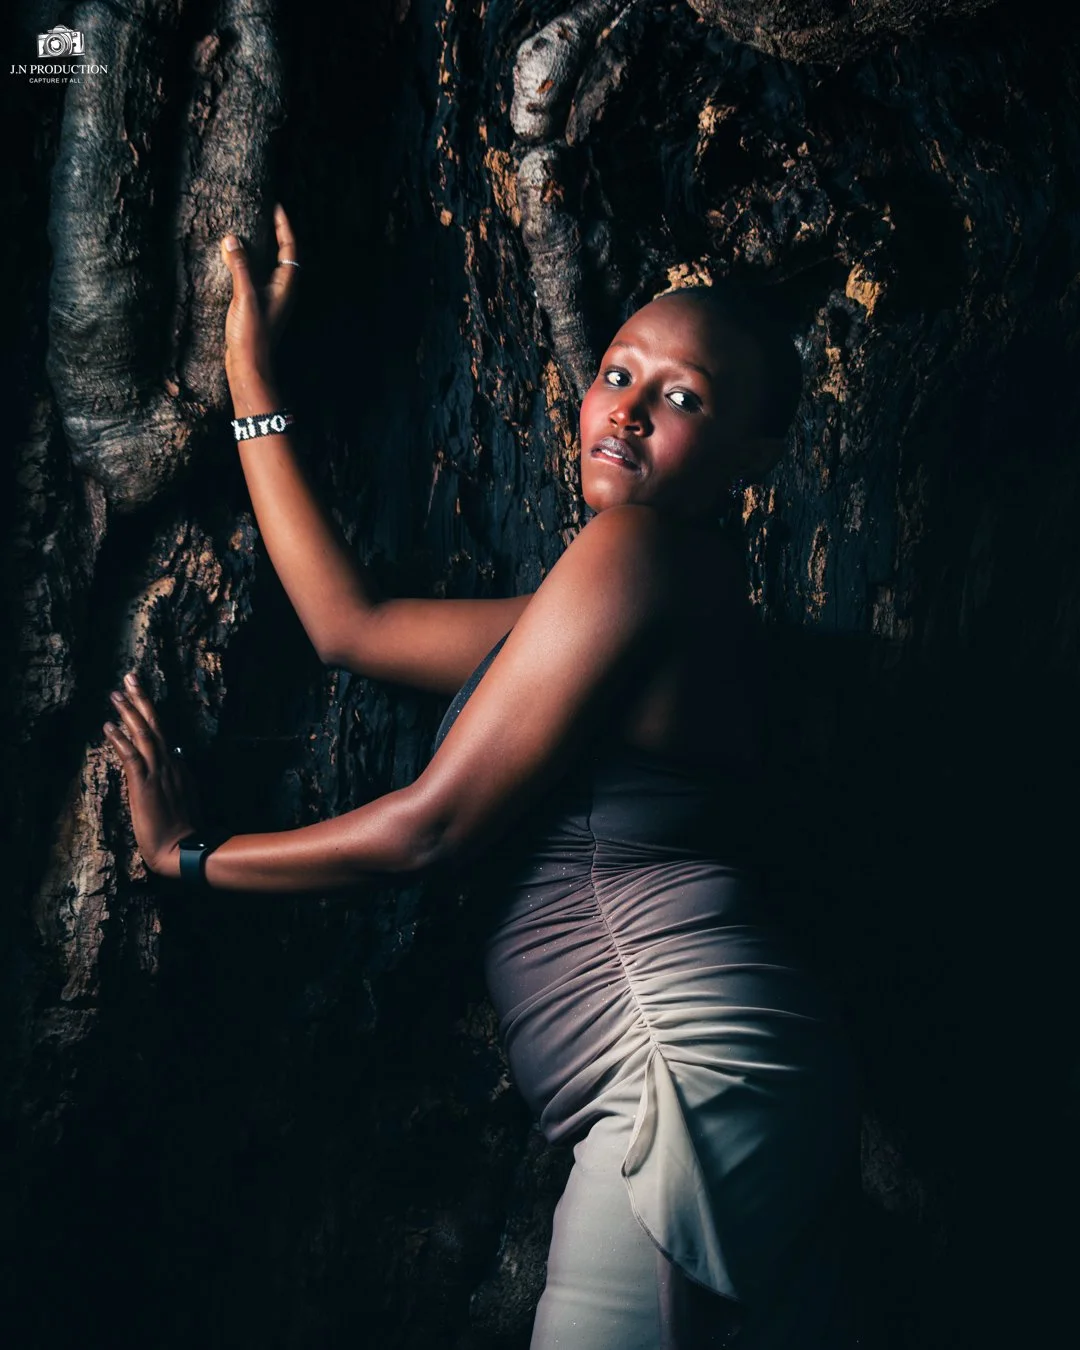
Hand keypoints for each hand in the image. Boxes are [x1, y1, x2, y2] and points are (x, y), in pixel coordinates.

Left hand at [102, 673, 203, 879]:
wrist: (183, 848)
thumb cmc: (182, 830)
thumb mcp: (185, 798)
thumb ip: (179, 778)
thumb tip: (176, 759)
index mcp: (178, 768)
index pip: (163, 735)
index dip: (150, 714)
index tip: (139, 697)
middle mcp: (170, 764)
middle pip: (156, 725)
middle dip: (142, 700)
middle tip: (130, 677)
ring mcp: (158, 773)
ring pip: (144, 735)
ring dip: (129, 713)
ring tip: (116, 694)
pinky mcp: (144, 785)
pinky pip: (131, 756)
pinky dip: (120, 739)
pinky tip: (108, 725)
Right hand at [219, 201, 299, 404]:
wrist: (249, 366)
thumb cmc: (253, 335)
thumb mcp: (245, 297)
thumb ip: (240, 267)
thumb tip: (232, 239)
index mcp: (285, 286)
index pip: (289, 248)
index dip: (284, 226)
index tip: (276, 205)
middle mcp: (282, 291)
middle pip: (282, 255)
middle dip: (275, 233)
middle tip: (263, 212)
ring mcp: (270, 300)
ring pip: (269, 266)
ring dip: (261, 248)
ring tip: (248, 230)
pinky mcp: (258, 307)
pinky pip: (256, 277)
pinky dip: (248, 264)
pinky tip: (234, 261)